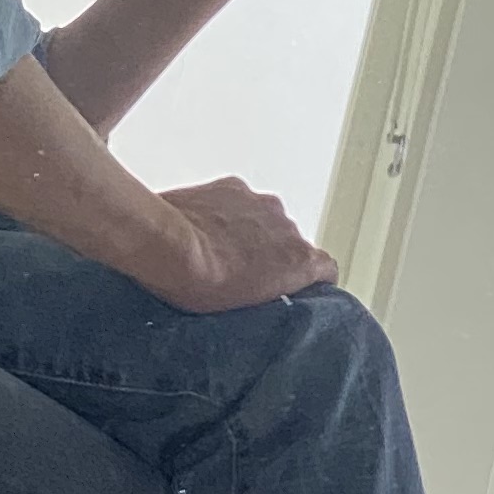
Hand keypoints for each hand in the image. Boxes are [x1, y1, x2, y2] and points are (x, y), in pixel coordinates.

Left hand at [142, 176, 336, 311]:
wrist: (168, 246)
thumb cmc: (203, 284)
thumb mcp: (249, 308)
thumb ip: (272, 292)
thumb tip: (267, 291)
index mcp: (300, 260)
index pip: (325, 268)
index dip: (311, 278)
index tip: (296, 287)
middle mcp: (287, 226)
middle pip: (290, 241)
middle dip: (274, 253)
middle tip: (245, 270)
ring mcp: (259, 202)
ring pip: (265, 218)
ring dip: (252, 230)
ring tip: (221, 246)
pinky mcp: (232, 185)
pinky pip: (239, 201)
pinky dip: (229, 210)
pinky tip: (206, 224)